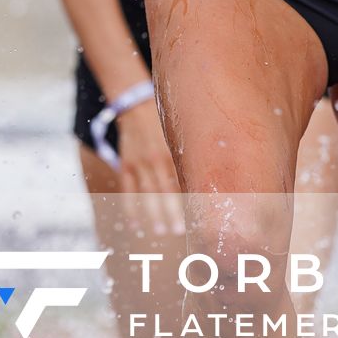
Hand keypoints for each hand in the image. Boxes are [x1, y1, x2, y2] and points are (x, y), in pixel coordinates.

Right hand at [114, 101, 185, 238]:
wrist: (136, 107)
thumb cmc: (165, 125)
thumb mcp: (178, 135)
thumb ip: (192, 155)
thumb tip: (211, 176)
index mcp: (173, 151)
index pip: (183, 179)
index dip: (190, 197)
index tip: (198, 216)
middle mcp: (156, 158)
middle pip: (165, 188)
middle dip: (172, 210)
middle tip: (180, 231)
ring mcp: (139, 162)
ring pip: (147, 191)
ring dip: (153, 213)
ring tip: (161, 231)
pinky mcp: (125, 165)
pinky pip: (127, 189)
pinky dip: (130, 207)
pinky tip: (135, 224)